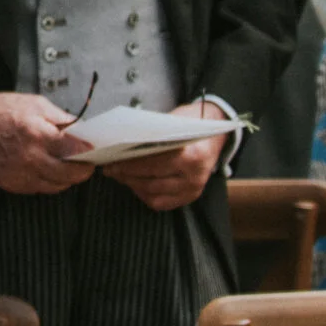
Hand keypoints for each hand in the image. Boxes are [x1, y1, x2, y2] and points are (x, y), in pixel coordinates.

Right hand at [0, 93, 93, 195]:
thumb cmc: (0, 111)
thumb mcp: (35, 104)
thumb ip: (61, 119)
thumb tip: (82, 130)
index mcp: (37, 134)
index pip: (76, 151)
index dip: (89, 152)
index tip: (94, 150)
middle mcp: (30, 158)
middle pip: (71, 175)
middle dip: (83, 170)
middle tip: (86, 163)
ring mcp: (20, 174)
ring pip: (58, 186)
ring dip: (66, 178)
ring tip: (65, 164)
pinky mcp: (12, 184)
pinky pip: (40, 188)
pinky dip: (47, 180)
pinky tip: (45, 167)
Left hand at [101, 100, 228, 211]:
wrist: (216, 133)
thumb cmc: (190, 123)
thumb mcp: (172, 122)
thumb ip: (150, 135)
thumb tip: (119, 143)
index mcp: (191, 155)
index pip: (152, 164)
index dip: (128, 164)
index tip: (109, 161)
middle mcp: (194, 176)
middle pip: (151, 181)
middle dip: (126, 175)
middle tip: (109, 168)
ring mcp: (194, 189)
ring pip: (154, 194)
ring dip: (133, 185)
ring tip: (119, 175)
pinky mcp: (191, 196)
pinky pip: (162, 203)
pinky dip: (145, 194)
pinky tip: (135, 184)